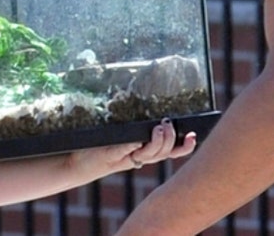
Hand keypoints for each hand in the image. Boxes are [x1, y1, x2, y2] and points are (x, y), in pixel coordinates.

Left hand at [72, 118, 197, 175]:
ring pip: (149, 155)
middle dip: (169, 139)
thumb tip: (154, 110)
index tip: (193, 136)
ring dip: (155, 142)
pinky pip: (124, 151)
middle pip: (163, 153)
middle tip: (166, 123)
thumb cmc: (103, 146)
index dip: (184, 147)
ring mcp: (126, 158)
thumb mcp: (123, 135)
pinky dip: (132, 145)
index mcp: (145, 152)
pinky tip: (137, 139)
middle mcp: (139, 157)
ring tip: (157, 127)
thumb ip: (138, 128)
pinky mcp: (112, 155)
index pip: (170, 152)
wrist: (80, 163)